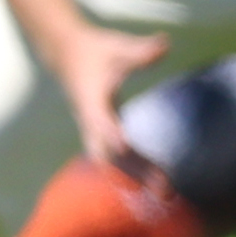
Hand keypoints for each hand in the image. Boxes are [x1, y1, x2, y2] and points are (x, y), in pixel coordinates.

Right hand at [54, 23, 173, 188]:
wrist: (68, 56)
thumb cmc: (97, 50)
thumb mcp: (118, 45)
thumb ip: (141, 50)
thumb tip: (164, 43)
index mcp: (91, 100)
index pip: (101, 120)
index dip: (112, 133)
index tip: (126, 145)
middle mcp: (90, 121)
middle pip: (109, 152)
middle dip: (133, 170)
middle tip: (163, 188)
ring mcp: (93, 130)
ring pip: (113, 160)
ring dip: (137, 176)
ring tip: (167, 193)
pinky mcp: (101, 133)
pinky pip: (117, 158)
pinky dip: (136, 170)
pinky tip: (158, 183)